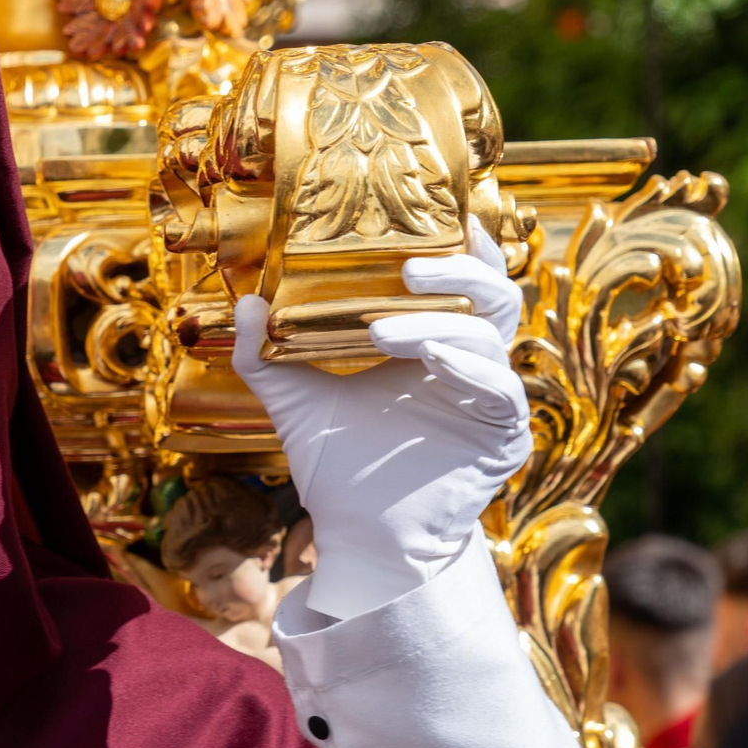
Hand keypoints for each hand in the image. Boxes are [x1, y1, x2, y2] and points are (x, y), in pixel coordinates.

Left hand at [232, 216, 530, 620]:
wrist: (357, 533)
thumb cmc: (336, 464)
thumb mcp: (292, 399)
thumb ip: (262, 354)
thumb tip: (244, 303)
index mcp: (430, 341)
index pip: (462, 279)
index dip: (462, 244)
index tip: (445, 214)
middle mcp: (467, 361)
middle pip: (492, 292)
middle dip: (457, 271)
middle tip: (408, 268)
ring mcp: (490, 398)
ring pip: (490, 335)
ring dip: (441, 324)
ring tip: (384, 330)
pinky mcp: (502, 437)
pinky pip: (502, 390)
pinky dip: (470, 368)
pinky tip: (433, 360)